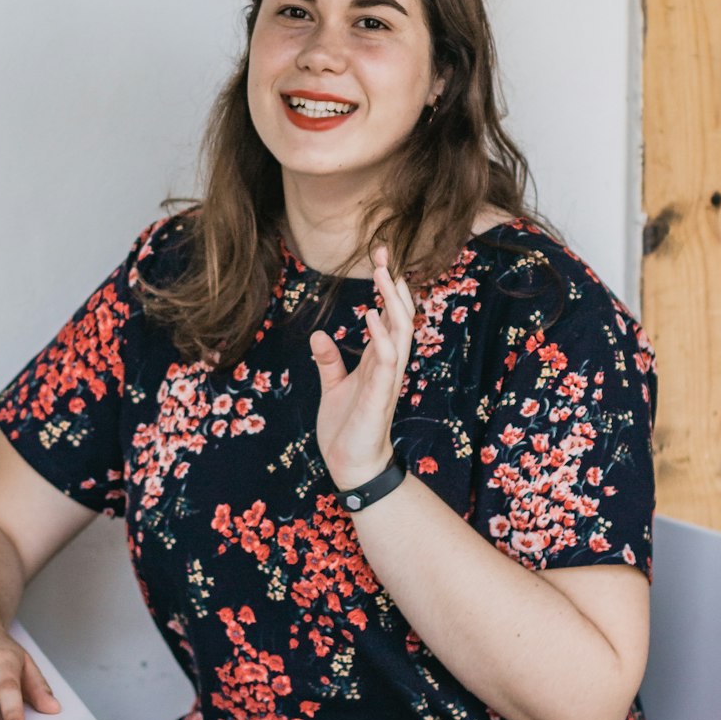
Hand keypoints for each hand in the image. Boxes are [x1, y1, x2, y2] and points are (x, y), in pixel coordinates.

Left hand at [310, 243, 416, 491]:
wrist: (350, 466)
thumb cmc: (346, 427)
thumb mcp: (332, 386)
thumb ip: (329, 360)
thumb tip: (320, 334)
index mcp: (378, 360)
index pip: (388, 316)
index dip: (387, 288)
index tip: (380, 258)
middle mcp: (388, 365)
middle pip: (400, 316)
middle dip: (394, 285)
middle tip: (383, 253)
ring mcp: (387, 379)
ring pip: (400, 332)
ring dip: (393, 302)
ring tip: (384, 274)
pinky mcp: (380, 396)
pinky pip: (386, 361)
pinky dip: (382, 336)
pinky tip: (372, 314)